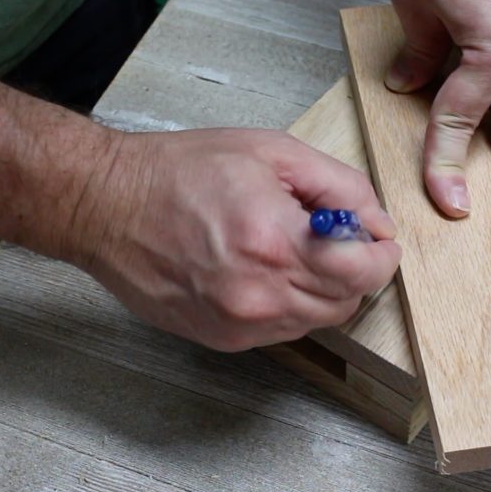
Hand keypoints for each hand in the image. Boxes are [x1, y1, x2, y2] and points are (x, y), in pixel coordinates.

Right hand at [72, 128, 401, 351]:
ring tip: (288, 247)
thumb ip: (340, 186)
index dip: (381, 254)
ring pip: (317, 320)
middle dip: (352, 268)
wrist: (108, 206)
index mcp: (275, 242)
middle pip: (347, 302)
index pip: (365, 273)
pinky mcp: (222, 339)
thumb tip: (375, 222)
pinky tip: (262, 268)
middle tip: (332, 236)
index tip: (377, 239)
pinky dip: (288, 303)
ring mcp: (239, 324)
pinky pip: (283, 331)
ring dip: (321, 288)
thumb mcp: (272, 152)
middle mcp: (259, 295)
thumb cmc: (179, 172)